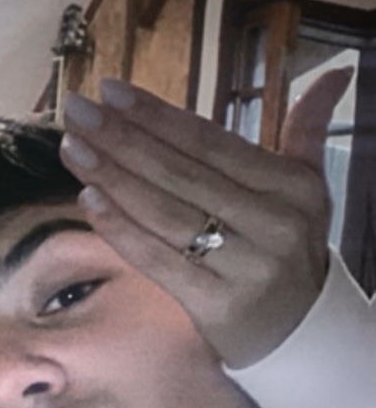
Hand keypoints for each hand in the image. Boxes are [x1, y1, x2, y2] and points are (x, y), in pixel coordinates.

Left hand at [60, 70, 351, 368]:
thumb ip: (306, 130)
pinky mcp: (218, 305)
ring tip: (73, 149)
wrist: (301, 334)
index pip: (211, 142)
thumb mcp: (308, 191)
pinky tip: (88, 200)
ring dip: (112, 178)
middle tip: (77, 111)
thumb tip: (334, 73)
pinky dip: (122, 229)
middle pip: (182, 174)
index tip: (111, 91)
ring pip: (166, 214)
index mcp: (291, 187)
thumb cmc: (288, 251)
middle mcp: (273, 224)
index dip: (158, 115)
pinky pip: (159, 260)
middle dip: (123, 139)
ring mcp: (246, 267)